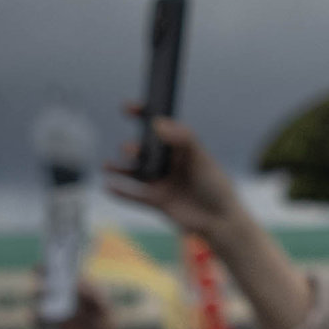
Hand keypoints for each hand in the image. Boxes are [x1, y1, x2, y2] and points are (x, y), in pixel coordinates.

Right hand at [103, 114, 236, 239]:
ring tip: (108, 165)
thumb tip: (157, 123)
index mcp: (179, 148)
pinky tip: (107, 185)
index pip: (158, 127)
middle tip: (131, 150)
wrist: (220, 221)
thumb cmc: (215, 185)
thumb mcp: (200, 157)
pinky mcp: (157, 202)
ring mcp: (161, 182)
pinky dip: (121, 192)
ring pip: (134, 172)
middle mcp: (168, 163)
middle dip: (132, 148)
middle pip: (143, 150)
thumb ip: (183, 137)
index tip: (128, 107)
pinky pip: (134, 196)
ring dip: (120, 168)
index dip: (143, 115)